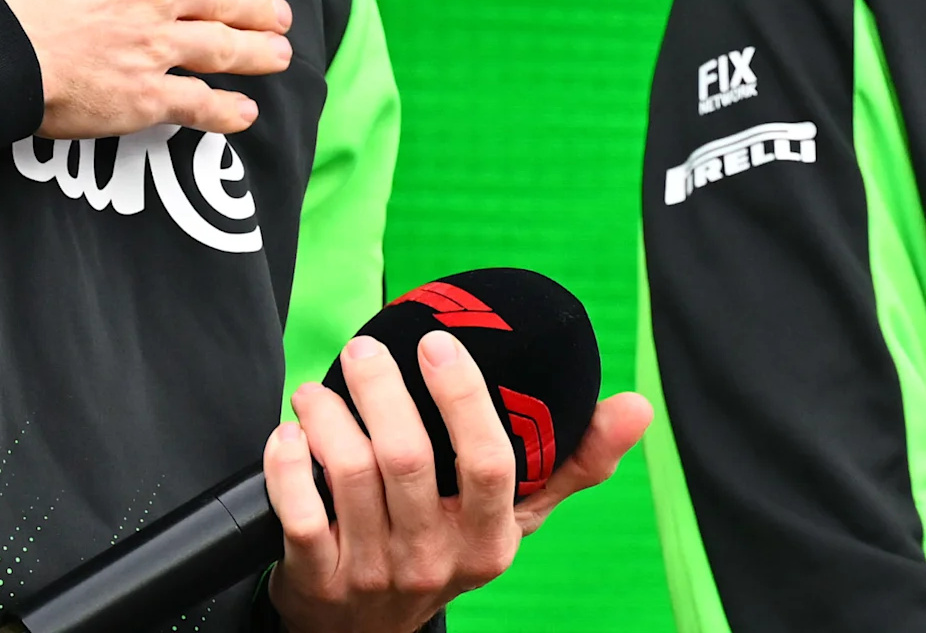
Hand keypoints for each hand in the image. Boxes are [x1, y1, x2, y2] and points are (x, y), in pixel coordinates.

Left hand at [264, 328, 654, 632]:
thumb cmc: (446, 552)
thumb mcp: (514, 519)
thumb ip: (572, 462)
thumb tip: (637, 407)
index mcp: (490, 540)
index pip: (488, 463)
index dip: (463, 399)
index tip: (439, 345)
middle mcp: (435, 560)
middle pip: (405, 458)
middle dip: (379, 389)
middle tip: (363, 350)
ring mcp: (375, 574)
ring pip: (347, 474)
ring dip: (327, 417)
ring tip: (318, 391)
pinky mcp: (318, 581)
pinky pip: (300, 513)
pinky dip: (288, 464)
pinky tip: (289, 434)